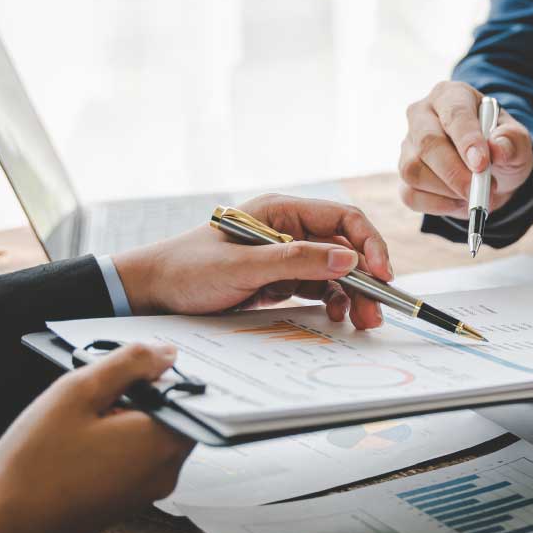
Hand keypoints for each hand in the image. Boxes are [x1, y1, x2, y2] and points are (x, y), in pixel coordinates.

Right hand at [0, 344, 193, 532]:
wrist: (6, 531)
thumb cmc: (37, 463)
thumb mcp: (78, 392)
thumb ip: (128, 364)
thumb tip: (166, 353)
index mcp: (164, 440)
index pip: (187, 392)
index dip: (156, 374)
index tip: (123, 371)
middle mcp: (167, 470)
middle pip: (169, 414)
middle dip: (137, 397)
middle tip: (94, 395)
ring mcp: (149, 491)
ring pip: (149, 437)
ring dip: (122, 421)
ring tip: (80, 420)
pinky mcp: (129, 503)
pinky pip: (135, 460)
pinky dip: (115, 445)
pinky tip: (79, 444)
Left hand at [112, 194, 392, 329]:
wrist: (151, 293)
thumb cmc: (187, 270)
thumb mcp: (242, 266)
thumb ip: (296, 261)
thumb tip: (348, 259)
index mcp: (281, 211)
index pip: (343, 218)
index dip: (368, 244)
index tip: (381, 273)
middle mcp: (289, 229)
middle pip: (345, 248)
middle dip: (366, 277)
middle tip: (377, 309)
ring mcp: (287, 254)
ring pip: (336, 271)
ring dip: (354, 294)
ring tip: (363, 320)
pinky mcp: (281, 279)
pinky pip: (319, 288)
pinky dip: (334, 301)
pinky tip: (339, 316)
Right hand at [398, 81, 532, 216]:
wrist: (490, 171)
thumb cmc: (501, 148)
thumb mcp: (517, 141)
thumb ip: (512, 141)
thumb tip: (497, 149)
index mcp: (451, 96)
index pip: (454, 114)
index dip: (467, 140)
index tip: (482, 164)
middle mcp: (422, 115)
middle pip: (427, 143)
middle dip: (455, 172)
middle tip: (479, 191)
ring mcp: (408, 145)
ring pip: (414, 171)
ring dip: (447, 191)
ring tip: (474, 193)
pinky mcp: (404, 175)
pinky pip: (410, 194)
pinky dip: (438, 205)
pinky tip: (458, 202)